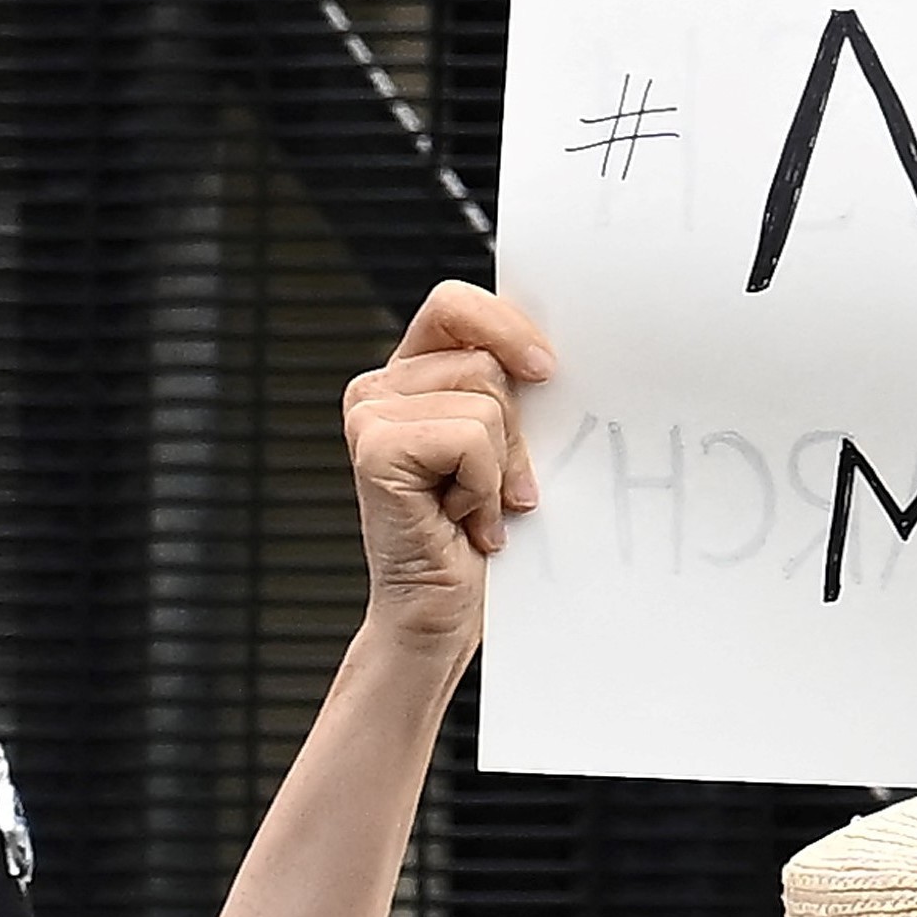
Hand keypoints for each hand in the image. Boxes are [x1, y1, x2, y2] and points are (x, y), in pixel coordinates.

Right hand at [350, 280, 552, 656]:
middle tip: (494, 487)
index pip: (456, 305)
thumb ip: (505, 390)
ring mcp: (369, 416)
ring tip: (472, 507)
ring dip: (498, 466)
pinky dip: (481, 486)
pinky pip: (469, 438)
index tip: (545, 372)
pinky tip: (458, 519)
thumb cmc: (473, 535)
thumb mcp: (501, 444)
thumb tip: (548, 357)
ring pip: (483, 400)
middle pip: (485, 361)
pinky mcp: (374, 449)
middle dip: (512, 430)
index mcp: (408, 376)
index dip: (506, 327)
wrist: (439, 611)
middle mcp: (378, 389)